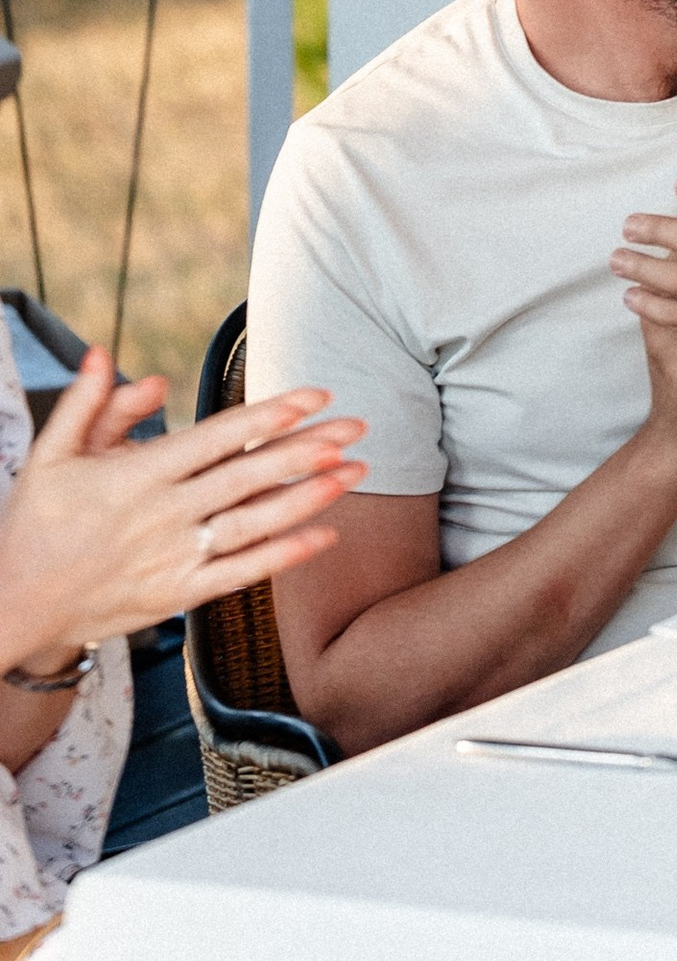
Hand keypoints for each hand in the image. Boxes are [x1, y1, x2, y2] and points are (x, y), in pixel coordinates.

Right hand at [0, 351, 364, 662]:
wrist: (10, 607)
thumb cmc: (34, 524)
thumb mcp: (50, 455)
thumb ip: (89, 403)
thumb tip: (110, 353)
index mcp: (135, 475)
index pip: (217, 437)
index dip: (269, 415)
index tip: (315, 395)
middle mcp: (161, 516)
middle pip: (248, 475)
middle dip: (308, 448)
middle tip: (358, 425)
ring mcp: (171, 560)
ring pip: (254, 523)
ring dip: (309, 497)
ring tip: (356, 472)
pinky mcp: (176, 597)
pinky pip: (240, 574)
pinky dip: (285, 555)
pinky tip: (324, 534)